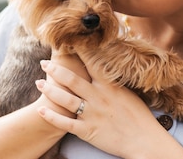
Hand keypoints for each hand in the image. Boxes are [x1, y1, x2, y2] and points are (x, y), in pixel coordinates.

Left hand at [36, 58, 181, 158]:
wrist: (144, 140)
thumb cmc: (139, 117)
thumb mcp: (128, 93)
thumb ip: (114, 82)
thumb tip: (105, 70)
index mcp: (109, 86)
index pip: (91, 63)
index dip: (78, 52)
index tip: (68, 43)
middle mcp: (98, 97)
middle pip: (71, 79)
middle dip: (55, 70)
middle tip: (43, 63)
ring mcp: (91, 114)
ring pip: (64, 99)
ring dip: (49, 90)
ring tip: (38, 82)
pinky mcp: (87, 131)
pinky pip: (64, 123)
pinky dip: (51, 116)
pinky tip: (41, 109)